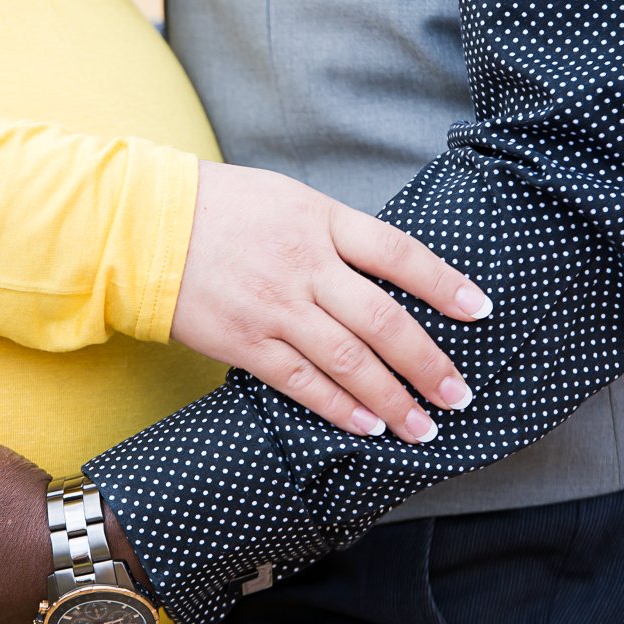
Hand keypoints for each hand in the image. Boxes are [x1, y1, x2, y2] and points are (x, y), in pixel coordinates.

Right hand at [171, 161, 490, 443]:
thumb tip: (385, 271)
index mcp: (320, 220)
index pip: (399, 253)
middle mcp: (304, 265)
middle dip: (428, 362)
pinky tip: (367, 424)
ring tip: (423, 425)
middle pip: (383, 321)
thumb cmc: (218, 207)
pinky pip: (302, 383)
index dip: (444, 284)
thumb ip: (334, 232)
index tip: (480, 311)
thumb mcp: (286, 198)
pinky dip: (339, 407)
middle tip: (459, 394)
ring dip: (392, 399)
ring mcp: (275, 308)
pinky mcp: (244, 342)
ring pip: (349, 362)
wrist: (142, 225)